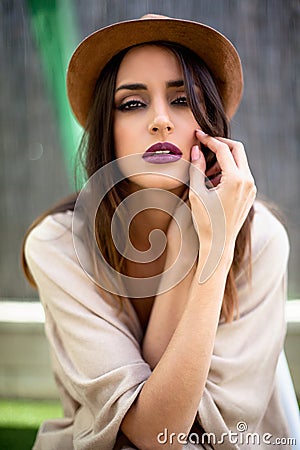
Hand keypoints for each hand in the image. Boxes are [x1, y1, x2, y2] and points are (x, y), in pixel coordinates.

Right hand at [189, 130, 255, 274]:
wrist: (219, 244)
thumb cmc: (206, 221)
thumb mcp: (197, 193)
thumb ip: (197, 168)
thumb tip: (197, 150)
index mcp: (235, 180)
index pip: (223, 149)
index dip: (209, 140)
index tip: (198, 136)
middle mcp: (248, 181)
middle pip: (238, 149)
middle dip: (221, 143)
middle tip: (205, 143)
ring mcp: (251, 188)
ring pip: (240, 161)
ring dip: (224, 158)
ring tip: (206, 169)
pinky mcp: (250, 194)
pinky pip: (242, 173)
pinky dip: (229, 169)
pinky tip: (213, 179)